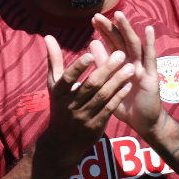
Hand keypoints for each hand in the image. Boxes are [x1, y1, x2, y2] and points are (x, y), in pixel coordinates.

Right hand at [39, 35, 135, 167]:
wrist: (62, 142)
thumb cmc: (60, 106)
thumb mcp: (54, 85)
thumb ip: (54, 60)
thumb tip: (48, 36)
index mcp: (59, 93)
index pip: (68, 78)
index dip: (78, 67)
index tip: (90, 54)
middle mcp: (70, 105)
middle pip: (90, 85)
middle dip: (106, 69)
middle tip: (121, 54)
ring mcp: (83, 117)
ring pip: (102, 96)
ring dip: (117, 81)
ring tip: (130, 67)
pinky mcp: (95, 126)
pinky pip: (109, 109)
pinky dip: (118, 97)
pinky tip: (128, 86)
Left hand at [91, 12, 163, 136]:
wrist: (142, 122)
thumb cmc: (124, 103)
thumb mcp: (108, 84)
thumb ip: (102, 65)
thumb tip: (92, 43)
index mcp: (121, 64)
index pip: (111, 44)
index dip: (103, 32)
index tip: (93, 19)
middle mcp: (131, 62)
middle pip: (120, 41)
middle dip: (110, 28)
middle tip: (98, 15)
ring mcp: (142, 67)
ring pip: (134, 45)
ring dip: (127, 30)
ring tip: (119, 15)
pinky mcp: (151, 76)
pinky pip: (150, 58)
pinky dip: (150, 43)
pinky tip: (149, 29)